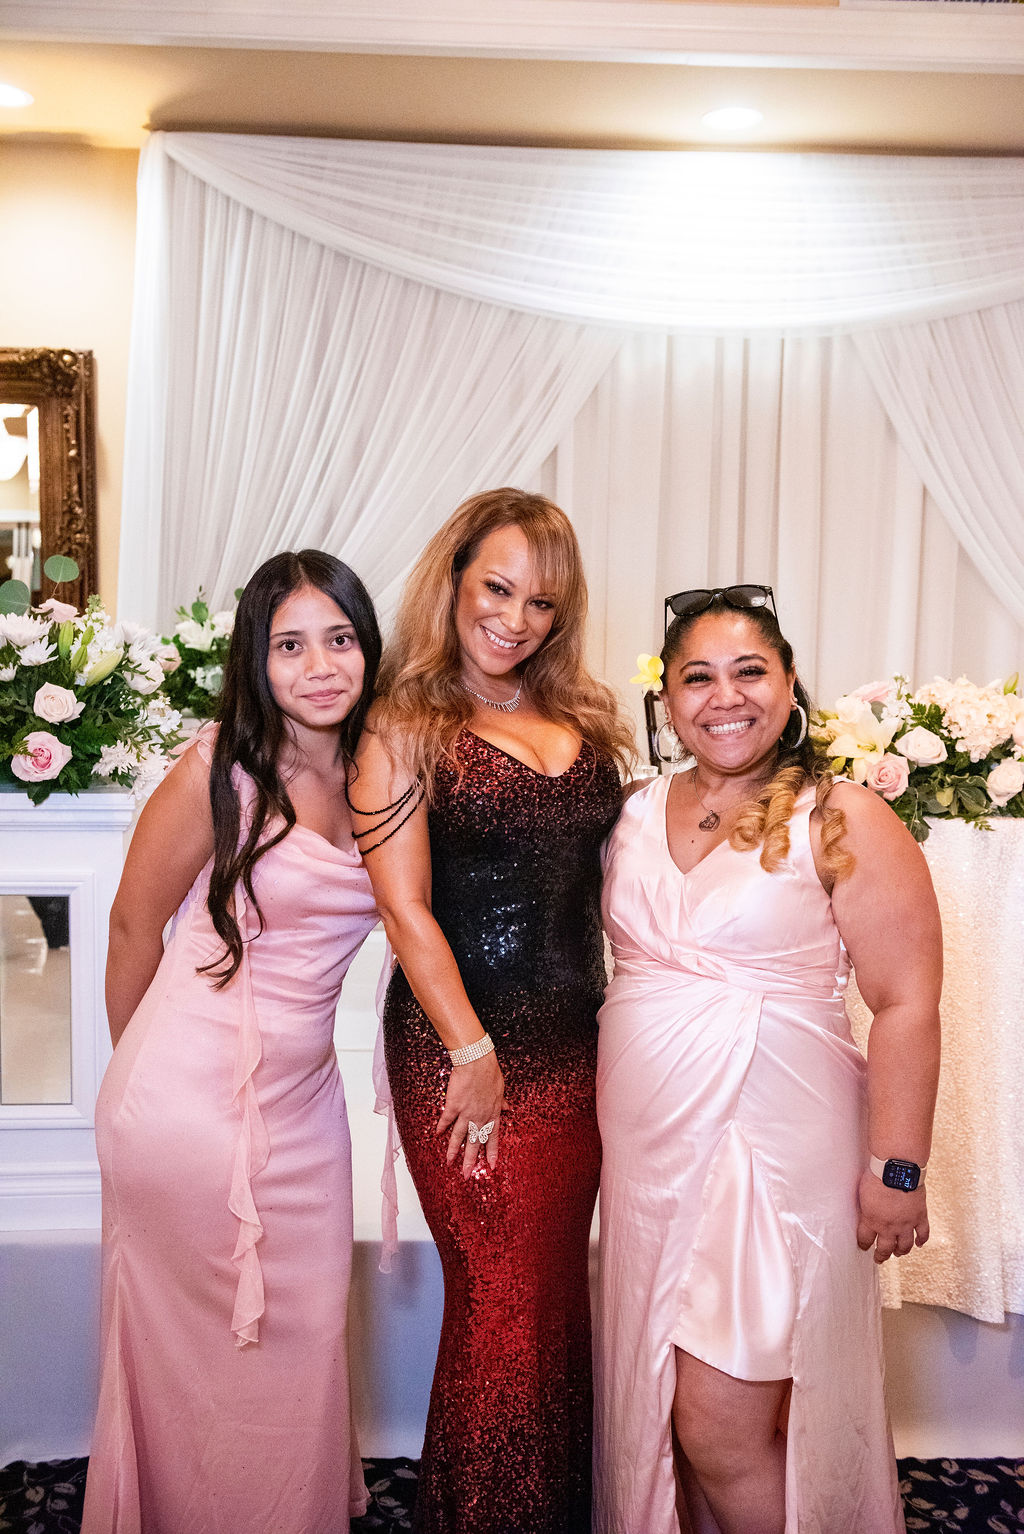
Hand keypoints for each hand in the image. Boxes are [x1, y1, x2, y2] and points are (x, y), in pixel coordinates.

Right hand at [436, 1050, 504, 1177]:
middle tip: (466, 1175)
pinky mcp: (453, 1105)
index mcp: (492, 1113)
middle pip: (474, 1143)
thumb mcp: (501, 1090)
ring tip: (450, 1162)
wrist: (477, 1062)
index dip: (491, 1152)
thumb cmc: (490, 1073)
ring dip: (453, 1150)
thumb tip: (509, 1108)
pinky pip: (446, 1120)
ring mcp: (466, 1112)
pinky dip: (441, 1127)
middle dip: (470, 1161)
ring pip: (459, 1136)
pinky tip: (436, 1135)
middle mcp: (479, 1116)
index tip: (491, 1166)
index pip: (492, 1138)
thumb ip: (502, 1103)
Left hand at [856, 1170, 928, 1262]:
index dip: (864, 1245)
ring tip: (898, 1253)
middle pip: (885, 1248)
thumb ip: (865, 1207)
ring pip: (904, 1246)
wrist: (897, 1169)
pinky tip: (919, 1244)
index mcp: (871, 1220)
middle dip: (881, 1255)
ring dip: (900, 1251)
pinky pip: (923, 1234)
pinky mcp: (920, 1217)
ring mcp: (906, 1223)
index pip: (865, 1239)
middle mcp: (888, 1226)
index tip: (864, 1247)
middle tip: (879, 1258)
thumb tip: (864, 1211)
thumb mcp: (862, 1193)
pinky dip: (922, 1240)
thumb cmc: (877, 1175)